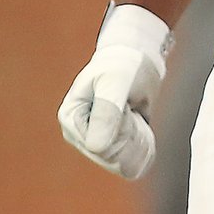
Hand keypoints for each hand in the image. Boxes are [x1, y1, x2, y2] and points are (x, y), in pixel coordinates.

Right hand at [57, 3, 172, 179]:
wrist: (140, 55)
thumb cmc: (125, 63)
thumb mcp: (116, 81)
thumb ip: (107, 111)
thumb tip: (97, 147)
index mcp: (71, 118)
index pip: (100, 147)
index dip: (121, 130)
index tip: (127, 108)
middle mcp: (80, 132)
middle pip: (112, 155)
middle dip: (130, 135)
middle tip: (132, 108)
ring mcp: (98, 137)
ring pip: (122, 158)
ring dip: (137, 139)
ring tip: (135, 113)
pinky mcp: (114, 140)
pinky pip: (130, 156)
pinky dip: (141, 144)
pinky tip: (141, 123)